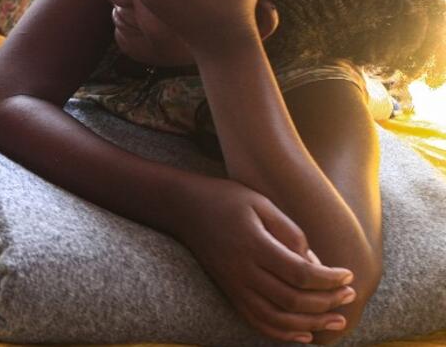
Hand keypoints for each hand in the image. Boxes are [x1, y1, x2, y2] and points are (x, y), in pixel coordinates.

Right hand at [175, 177, 355, 343]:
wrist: (183, 208)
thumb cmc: (227, 199)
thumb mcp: (261, 203)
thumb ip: (290, 233)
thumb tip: (316, 265)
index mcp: (254, 245)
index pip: (300, 274)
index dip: (329, 280)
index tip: (348, 275)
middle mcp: (242, 271)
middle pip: (292, 300)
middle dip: (327, 303)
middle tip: (350, 295)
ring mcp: (233, 285)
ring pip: (277, 319)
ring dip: (311, 324)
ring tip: (337, 320)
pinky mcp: (229, 292)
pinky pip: (256, 321)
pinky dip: (282, 333)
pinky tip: (305, 334)